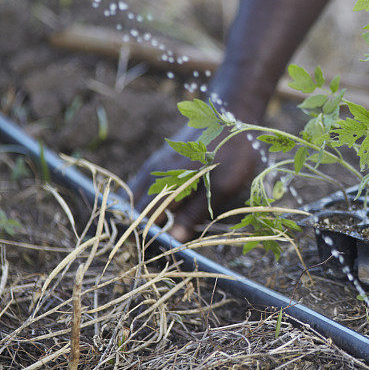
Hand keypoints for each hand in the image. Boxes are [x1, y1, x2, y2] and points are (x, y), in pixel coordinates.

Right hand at [129, 123, 258, 241]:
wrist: (228, 114)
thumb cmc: (232, 151)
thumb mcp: (223, 184)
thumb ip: (196, 212)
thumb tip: (173, 239)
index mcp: (169, 182)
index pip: (146, 221)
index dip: (150, 241)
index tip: (158, 255)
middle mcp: (154, 174)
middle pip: (135, 212)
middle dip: (143, 232)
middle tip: (159, 248)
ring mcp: (153, 167)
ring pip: (136, 200)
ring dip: (144, 218)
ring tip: (160, 233)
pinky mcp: (156, 163)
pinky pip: (142, 189)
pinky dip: (147, 204)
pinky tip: (163, 212)